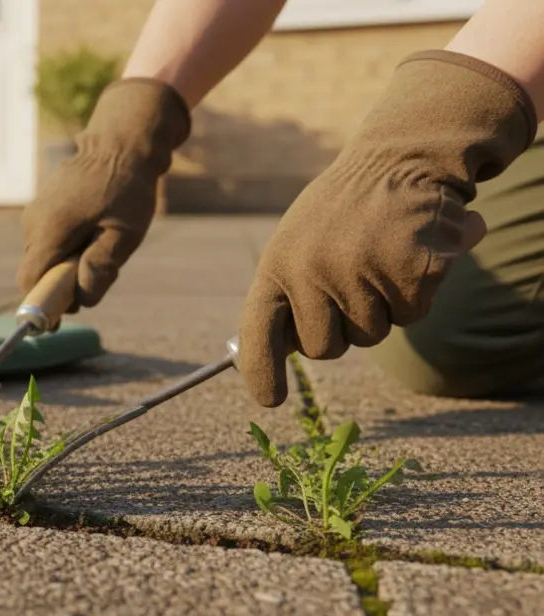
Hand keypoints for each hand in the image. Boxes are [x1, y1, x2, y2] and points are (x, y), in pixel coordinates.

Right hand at [18, 78, 190, 309]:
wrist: (121, 140)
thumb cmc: (127, 186)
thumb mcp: (126, 232)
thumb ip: (102, 267)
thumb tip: (82, 298)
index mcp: (49, 229)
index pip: (29, 281)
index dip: (40, 305)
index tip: (59, 319)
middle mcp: (33, 222)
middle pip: (36, 271)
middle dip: (61, 284)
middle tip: (96, 277)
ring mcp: (35, 212)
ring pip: (44, 255)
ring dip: (66, 263)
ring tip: (100, 245)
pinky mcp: (43, 205)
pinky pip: (49, 239)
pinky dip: (67, 246)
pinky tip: (93, 231)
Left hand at [238, 50, 537, 406]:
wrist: (404, 157)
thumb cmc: (345, 210)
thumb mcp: (299, 241)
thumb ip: (288, 293)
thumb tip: (274, 354)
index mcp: (277, 265)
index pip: (258, 332)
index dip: (261, 371)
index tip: (270, 400)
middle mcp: (311, 273)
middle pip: (325, 349)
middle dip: (341, 331)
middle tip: (352, 284)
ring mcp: (360, 276)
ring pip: (371, 336)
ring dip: (381, 309)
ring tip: (379, 258)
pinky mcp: (408, 277)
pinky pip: (411, 317)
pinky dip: (416, 294)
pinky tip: (409, 255)